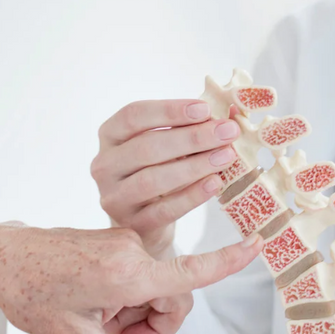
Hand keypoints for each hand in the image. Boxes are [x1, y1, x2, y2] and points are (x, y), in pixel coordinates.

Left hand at [0, 222, 261, 333]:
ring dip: (136, 314)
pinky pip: (137, 276)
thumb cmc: (32, 292)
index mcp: (127, 272)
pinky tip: (96, 308)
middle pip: (172, 297)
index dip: (227, 263)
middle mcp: (132, 252)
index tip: (257, 246)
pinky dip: (126, 298)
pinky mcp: (114, 242)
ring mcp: (123, 244)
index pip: (190, 272)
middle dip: (153, 326)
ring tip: (97, 324)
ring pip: (154, 289)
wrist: (1, 256)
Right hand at [92, 99, 240, 258]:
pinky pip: (164, 209)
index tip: (205, 109)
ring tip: (226, 156)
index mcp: (110, 135)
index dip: (169, 110)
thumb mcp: (168, 144)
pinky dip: (192, 195)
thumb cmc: (157, 170)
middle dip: (191, 137)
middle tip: (227, 132)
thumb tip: (230, 112)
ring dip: (194, 165)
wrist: (144, 220)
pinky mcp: (131, 224)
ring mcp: (114, 197)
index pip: (133, 115)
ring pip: (152, 179)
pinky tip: (215, 183)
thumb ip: (191, 126)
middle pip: (146, 146)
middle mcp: (105, 165)